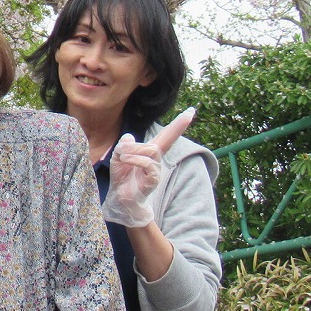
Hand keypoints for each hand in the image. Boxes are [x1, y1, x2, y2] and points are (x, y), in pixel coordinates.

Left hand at [102, 107, 194, 227]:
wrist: (120, 198)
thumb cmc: (122, 177)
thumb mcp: (118, 157)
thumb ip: (124, 145)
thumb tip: (130, 137)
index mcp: (150, 152)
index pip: (167, 135)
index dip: (179, 124)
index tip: (191, 111)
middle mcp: (157, 160)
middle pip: (161, 140)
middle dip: (142, 143)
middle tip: (121, 153)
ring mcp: (157, 170)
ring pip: (151, 151)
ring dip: (132, 152)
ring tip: (121, 158)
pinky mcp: (154, 179)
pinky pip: (149, 164)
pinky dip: (134, 160)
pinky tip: (125, 162)